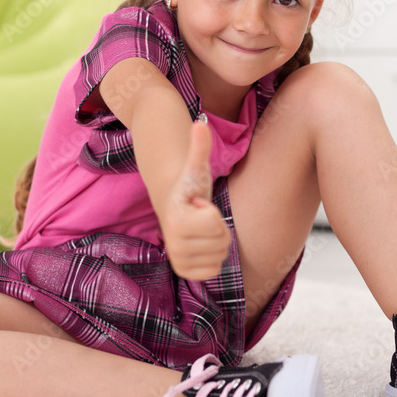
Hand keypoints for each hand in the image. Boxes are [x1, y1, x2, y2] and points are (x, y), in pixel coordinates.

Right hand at [162, 121, 230, 280]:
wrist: (175, 209)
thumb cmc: (190, 187)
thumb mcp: (197, 167)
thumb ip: (199, 147)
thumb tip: (199, 123)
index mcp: (177, 220)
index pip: (217, 223)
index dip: (213, 211)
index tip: (199, 205)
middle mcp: (174, 245)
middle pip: (222, 242)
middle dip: (217, 228)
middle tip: (201, 218)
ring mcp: (179, 261)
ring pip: (221, 256)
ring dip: (216, 242)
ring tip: (201, 229)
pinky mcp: (186, 273)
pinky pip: (215, 271)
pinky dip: (214, 259)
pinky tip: (202, 245)